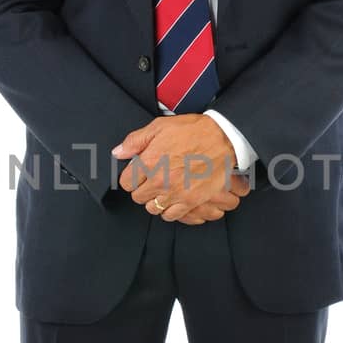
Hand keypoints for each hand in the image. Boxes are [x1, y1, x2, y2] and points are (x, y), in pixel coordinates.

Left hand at [112, 114, 250, 219]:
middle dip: (143, 189)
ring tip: (164, 190)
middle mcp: (160, 181)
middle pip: (138, 198)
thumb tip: (119, 152)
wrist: (223, 139)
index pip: (127, 182)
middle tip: (154, 180)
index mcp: (149, 162)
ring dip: (156, 201)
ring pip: (153, 209)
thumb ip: (135, 141)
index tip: (140, 174)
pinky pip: (171, 215)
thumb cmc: (193, 131)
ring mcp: (175, 193)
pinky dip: (170, 210)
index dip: (133, 177)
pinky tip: (174, 199)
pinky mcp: (190, 201)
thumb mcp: (159, 127)